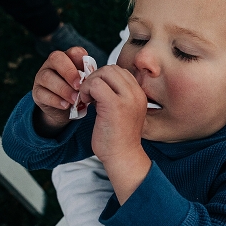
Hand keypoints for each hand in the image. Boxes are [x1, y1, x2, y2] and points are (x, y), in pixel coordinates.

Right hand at [31, 46, 86, 136]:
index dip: (81, 60)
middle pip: (56, 58)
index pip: (73, 52)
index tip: (89, 74)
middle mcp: (52, 64)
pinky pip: (42, 93)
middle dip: (69, 72)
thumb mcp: (86, 84)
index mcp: (68, 58)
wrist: (66, 110)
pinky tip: (66, 105)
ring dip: (63, 89)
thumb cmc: (79, 92)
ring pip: (47, 77)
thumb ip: (89, 78)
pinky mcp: (37, 92)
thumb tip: (96, 78)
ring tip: (75, 99)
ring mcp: (42, 77)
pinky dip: (55, 100)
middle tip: (79, 86)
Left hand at [77, 65, 149, 201]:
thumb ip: (118, 96)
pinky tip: (86, 103)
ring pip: (103, 73)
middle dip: (95, 78)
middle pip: (111, 68)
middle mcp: (136, 93)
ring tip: (88, 99)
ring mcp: (127, 98)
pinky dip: (86, 91)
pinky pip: (96, 84)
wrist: (123, 156)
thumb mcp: (124, 112)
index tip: (97, 93)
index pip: (120, 71)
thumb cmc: (119, 138)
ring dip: (90, 83)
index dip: (104, 78)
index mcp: (139, 94)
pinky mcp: (114, 105)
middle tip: (89, 95)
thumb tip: (99, 81)